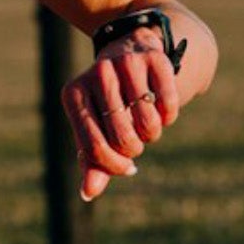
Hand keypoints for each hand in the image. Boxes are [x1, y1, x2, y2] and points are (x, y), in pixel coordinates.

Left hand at [62, 39, 182, 202]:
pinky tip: (161, 109)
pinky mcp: (155, 58)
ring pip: (147, 124)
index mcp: (74, 94)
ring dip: (153, 134)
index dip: (114, 166)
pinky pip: (168, 106)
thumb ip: (93, 161)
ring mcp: (126, 63)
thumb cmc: (110, 101)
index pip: (94, 147)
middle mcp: (97, 74)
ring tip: (147, 124)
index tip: (126, 167)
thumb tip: (88, 193)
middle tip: (136, 140)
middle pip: (122, 139)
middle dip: (135, 149)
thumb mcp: (95, 126)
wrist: (133, 51)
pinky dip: (169, 116)